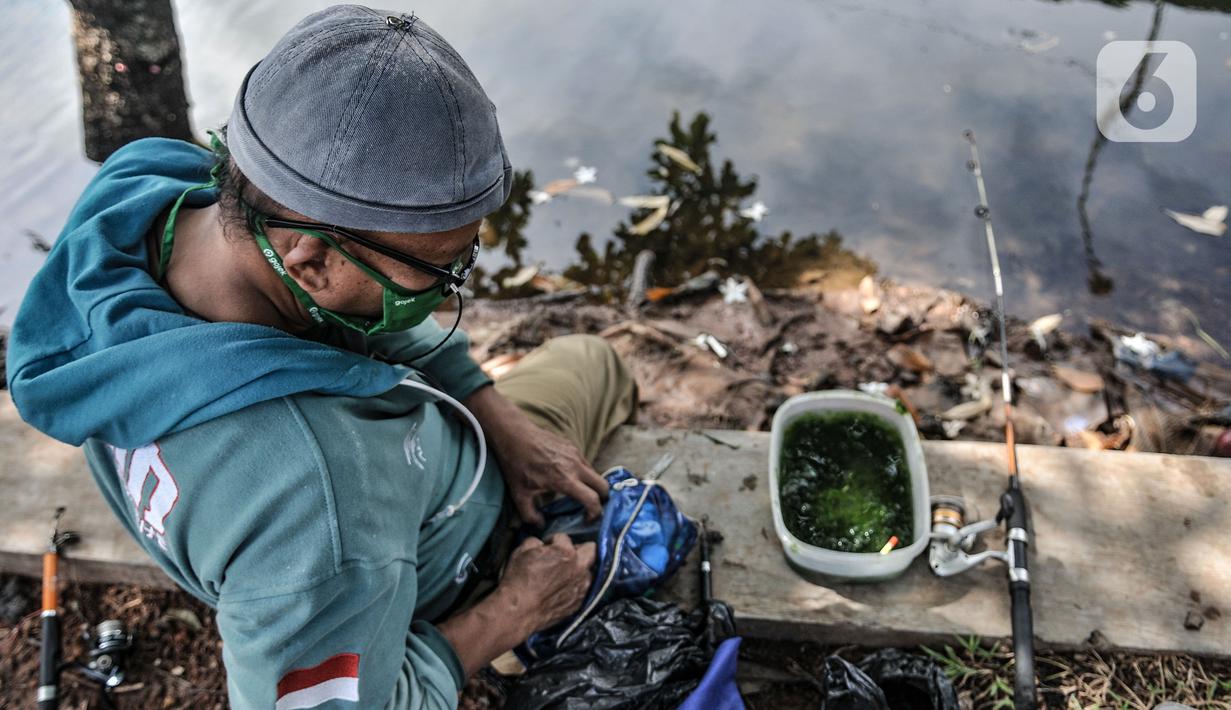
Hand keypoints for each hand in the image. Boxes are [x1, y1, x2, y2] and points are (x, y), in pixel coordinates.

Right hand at [437, 534, 595, 677]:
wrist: (512, 614)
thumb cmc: (513, 580)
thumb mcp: (520, 551)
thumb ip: (534, 543)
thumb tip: (538, 544)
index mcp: (565, 553)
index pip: (565, 538)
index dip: (554, 542)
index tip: (546, 547)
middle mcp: (577, 570)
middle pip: (590, 552)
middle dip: (579, 552)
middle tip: (564, 556)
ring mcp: (579, 589)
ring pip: (587, 573)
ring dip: (578, 571)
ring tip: (562, 574)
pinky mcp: (574, 605)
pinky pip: (580, 592)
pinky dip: (572, 589)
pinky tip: (559, 591)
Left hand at [464, 386, 607, 525]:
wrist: (515, 435)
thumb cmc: (517, 465)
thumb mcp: (519, 495)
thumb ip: (530, 515)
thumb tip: (540, 525)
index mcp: (565, 480)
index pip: (592, 499)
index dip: (595, 513)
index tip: (588, 519)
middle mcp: (575, 466)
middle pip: (603, 485)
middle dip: (601, 498)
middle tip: (590, 505)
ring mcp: (576, 454)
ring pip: (595, 473)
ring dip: (591, 484)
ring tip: (578, 491)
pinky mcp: (572, 445)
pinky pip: (584, 462)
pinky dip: (582, 472)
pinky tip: (567, 475)